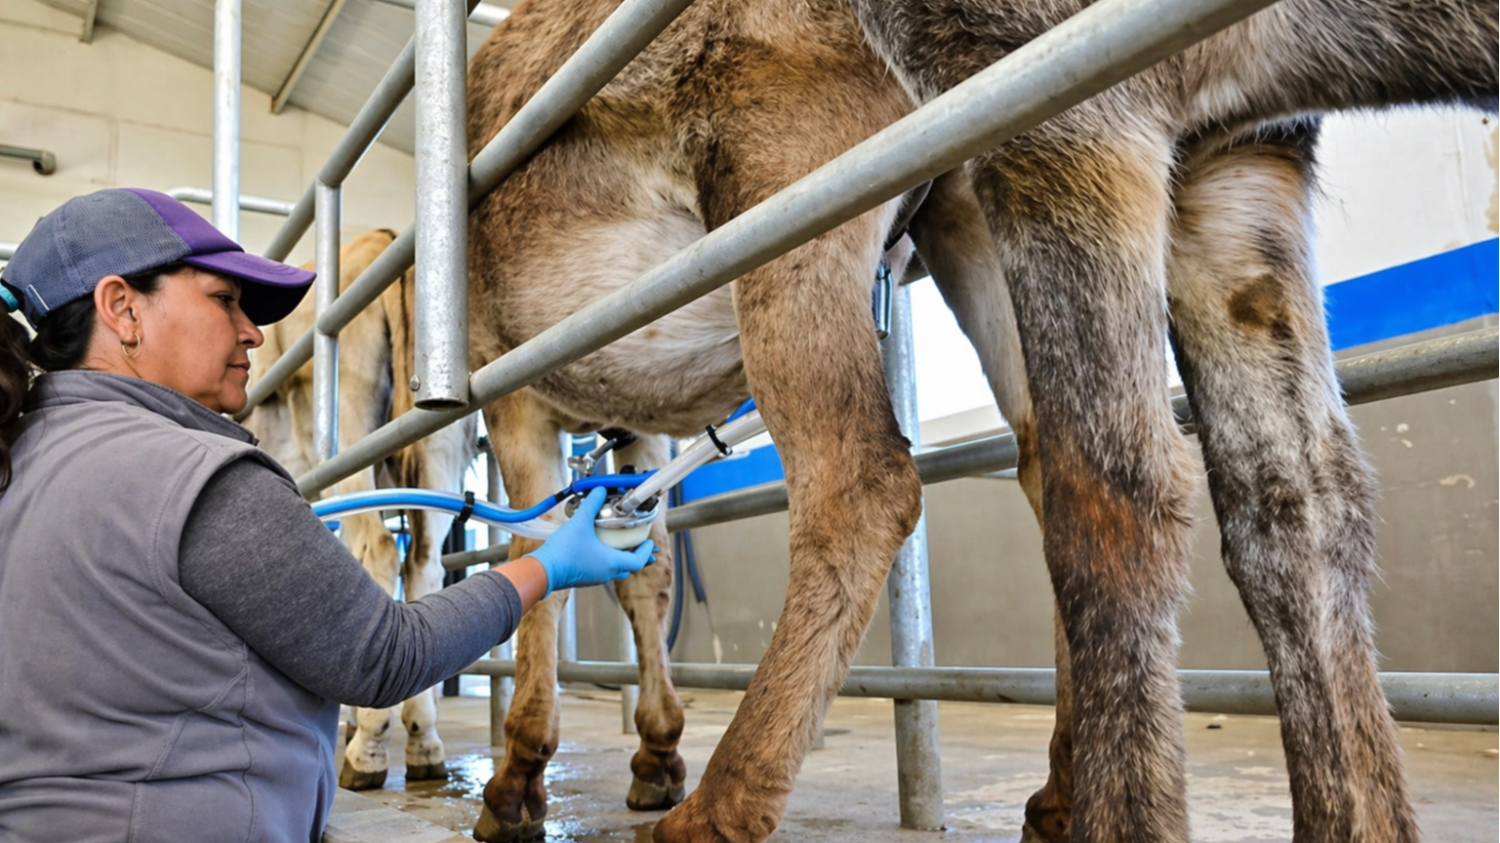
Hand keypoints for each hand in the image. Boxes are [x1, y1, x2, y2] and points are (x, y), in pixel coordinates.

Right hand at [528, 487, 655, 594]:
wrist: (543, 570)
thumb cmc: (564, 551)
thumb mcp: (581, 522)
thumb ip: (592, 504)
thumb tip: (599, 491)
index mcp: (612, 563)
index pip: (638, 561)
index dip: (645, 551)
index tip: (648, 542)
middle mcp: (606, 573)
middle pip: (628, 568)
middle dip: (634, 555)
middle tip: (635, 543)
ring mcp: (595, 578)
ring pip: (615, 571)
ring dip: (619, 558)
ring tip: (617, 544)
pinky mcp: (584, 578)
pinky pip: (601, 571)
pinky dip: (605, 561)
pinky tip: (597, 549)